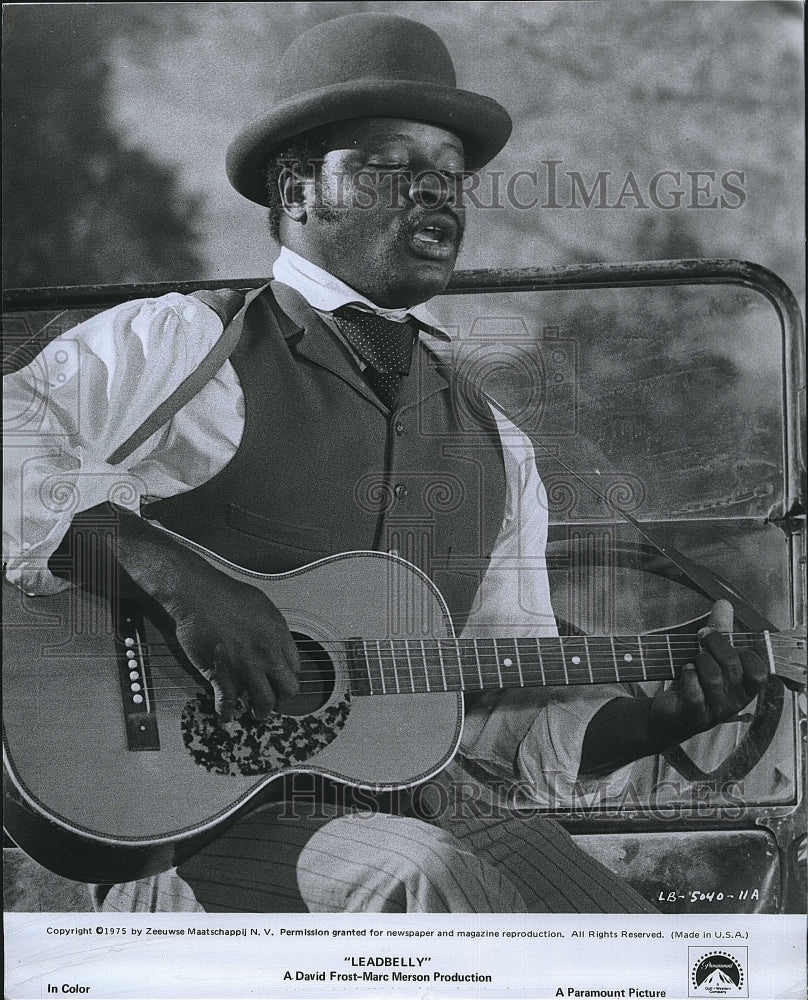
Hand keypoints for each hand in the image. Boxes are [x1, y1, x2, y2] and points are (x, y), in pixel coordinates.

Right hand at [169, 562, 299, 723]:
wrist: (198, 594)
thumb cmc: (226, 593)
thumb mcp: (263, 605)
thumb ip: (273, 628)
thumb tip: (277, 641)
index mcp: (279, 635)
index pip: (296, 667)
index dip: (287, 675)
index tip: (280, 679)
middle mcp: (267, 653)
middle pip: (288, 689)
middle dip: (281, 698)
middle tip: (273, 699)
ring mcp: (245, 666)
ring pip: (264, 702)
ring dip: (260, 711)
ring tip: (256, 712)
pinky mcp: (220, 674)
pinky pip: (228, 703)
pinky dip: (226, 714)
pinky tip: (226, 717)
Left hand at [648, 599, 767, 745]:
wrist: (670, 712)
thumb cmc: (696, 682)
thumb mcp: (711, 655)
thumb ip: (720, 631)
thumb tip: (724, 603)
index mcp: (745, 686)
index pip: (759, 669)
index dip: (741, 649)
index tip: (720, 637)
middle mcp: (736, 700)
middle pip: (732, 665)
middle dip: (713, 645)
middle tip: (701, 640)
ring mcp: (716, 710)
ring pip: (712, 676)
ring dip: (698, 661)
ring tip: (692, 662)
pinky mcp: (695, 715)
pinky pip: (694, 690)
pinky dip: (686, 676)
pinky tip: (684, 673)